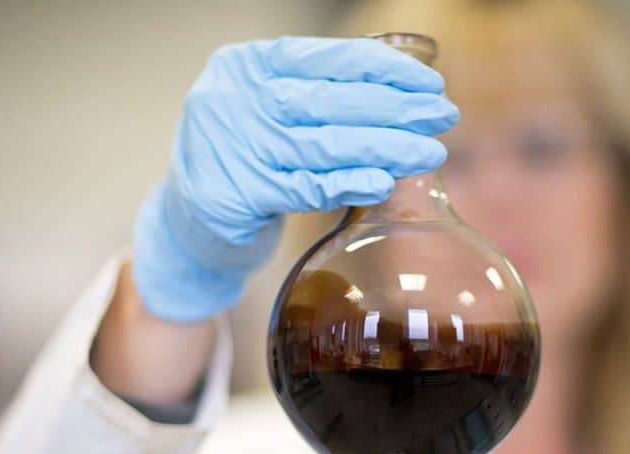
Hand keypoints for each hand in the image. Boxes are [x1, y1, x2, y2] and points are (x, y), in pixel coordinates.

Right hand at [133, 36, 459, 321]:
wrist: (187, 220)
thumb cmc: (244, 158)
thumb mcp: (269, 111)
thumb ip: (319, 98)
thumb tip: (403, 94)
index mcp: (245, 66)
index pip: (325, 58)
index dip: (383, 70)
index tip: (429, 84)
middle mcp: (233, 100)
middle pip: (329, 101)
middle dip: (395, 109)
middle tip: (442, 117)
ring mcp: (231, 148)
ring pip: (323, 144)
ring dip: (384, 148)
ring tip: (428, 152)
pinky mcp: (235, 196)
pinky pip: (305, 188)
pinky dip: (348, 185)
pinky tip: (383, 183)